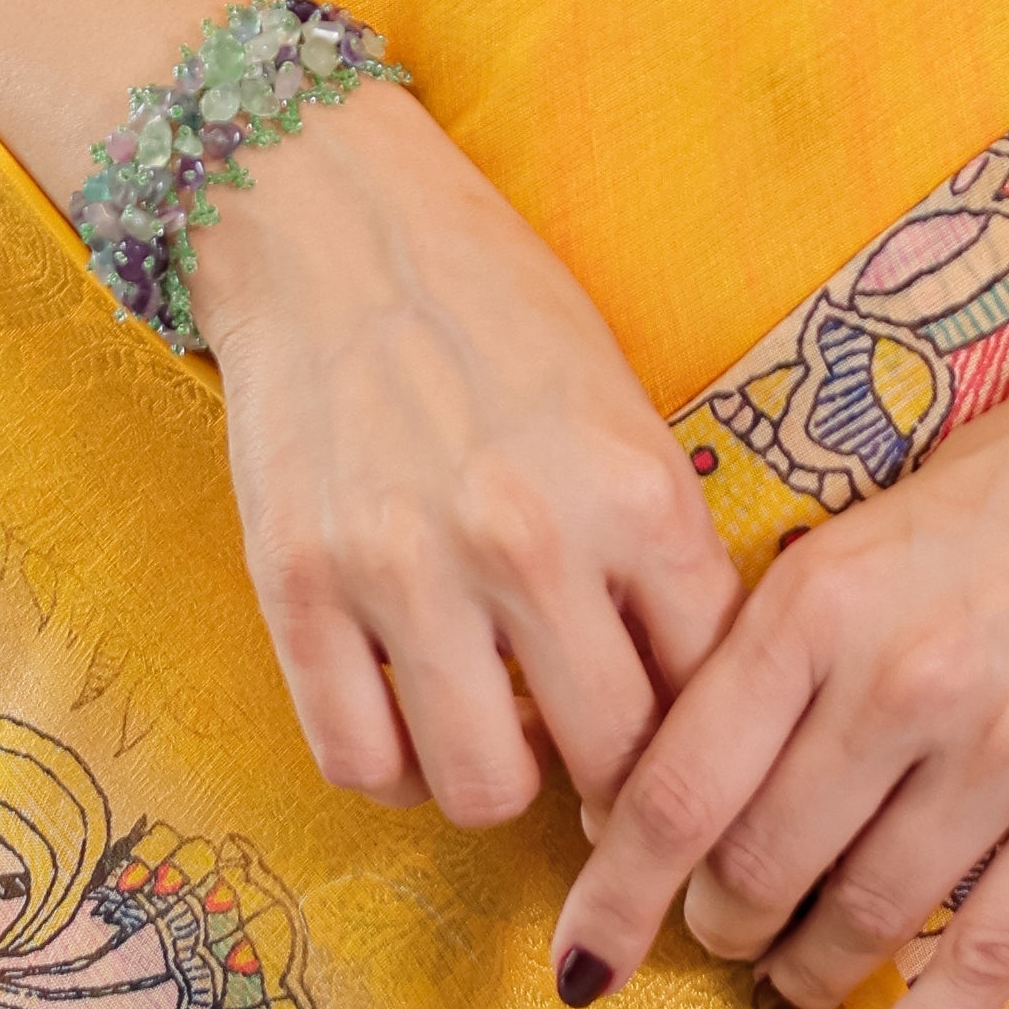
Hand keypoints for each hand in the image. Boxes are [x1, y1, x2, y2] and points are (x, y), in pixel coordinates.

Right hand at [194, 80, 742, 826]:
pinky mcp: (297, 585)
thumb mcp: (619, 408)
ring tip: (494, 726)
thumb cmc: (495, 308)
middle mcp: (527, 536)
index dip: (703, 737)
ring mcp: (405, 567)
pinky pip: (358, 759)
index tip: (682, 747)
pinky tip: (408, 718)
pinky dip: (392, 767)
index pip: (711, 685)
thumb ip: (655, 550)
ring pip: (482, 788)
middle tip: (585, 747)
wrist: (332, 220)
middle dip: (607, 772)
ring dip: (498, 778)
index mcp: (634, 487)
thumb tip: (686, 708)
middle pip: (606, 758)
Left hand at [546, 371, 1008, 1008]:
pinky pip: (988, 958)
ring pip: (861, 923)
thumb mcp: (835, 557)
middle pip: (759, 872)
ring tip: (792, 975)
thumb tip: (643, 817)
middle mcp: (903, 682)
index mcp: (816, 607)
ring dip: (804, 974)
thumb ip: (748, 674)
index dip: (614, 898)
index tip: (579, 962)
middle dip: (718, 927)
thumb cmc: (972, 516)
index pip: (678, 791)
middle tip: (721, 931)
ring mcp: (1005, 751)